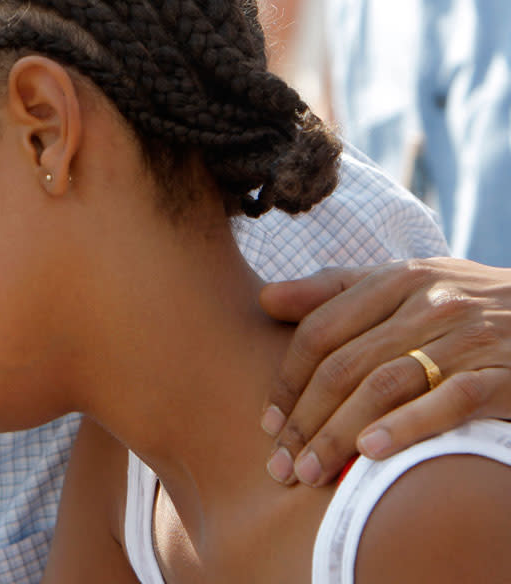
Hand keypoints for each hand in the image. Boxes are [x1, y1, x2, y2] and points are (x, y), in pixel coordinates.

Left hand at [259, 258, 510, 485]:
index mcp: (396, 281)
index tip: (268, 423)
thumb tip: (266, 299)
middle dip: (306, 421)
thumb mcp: (402, 284)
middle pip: (345, 365)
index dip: (288, 381)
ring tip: (311, 472)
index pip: (321, 331)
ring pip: (385, 386)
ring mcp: (468, 336)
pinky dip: (407, 426)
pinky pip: (449, 401)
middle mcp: (428, 303)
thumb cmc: (463, 303)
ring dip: (339, 435)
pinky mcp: (504, 372)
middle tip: (280, 464)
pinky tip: (373, 453)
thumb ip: (334, 290)